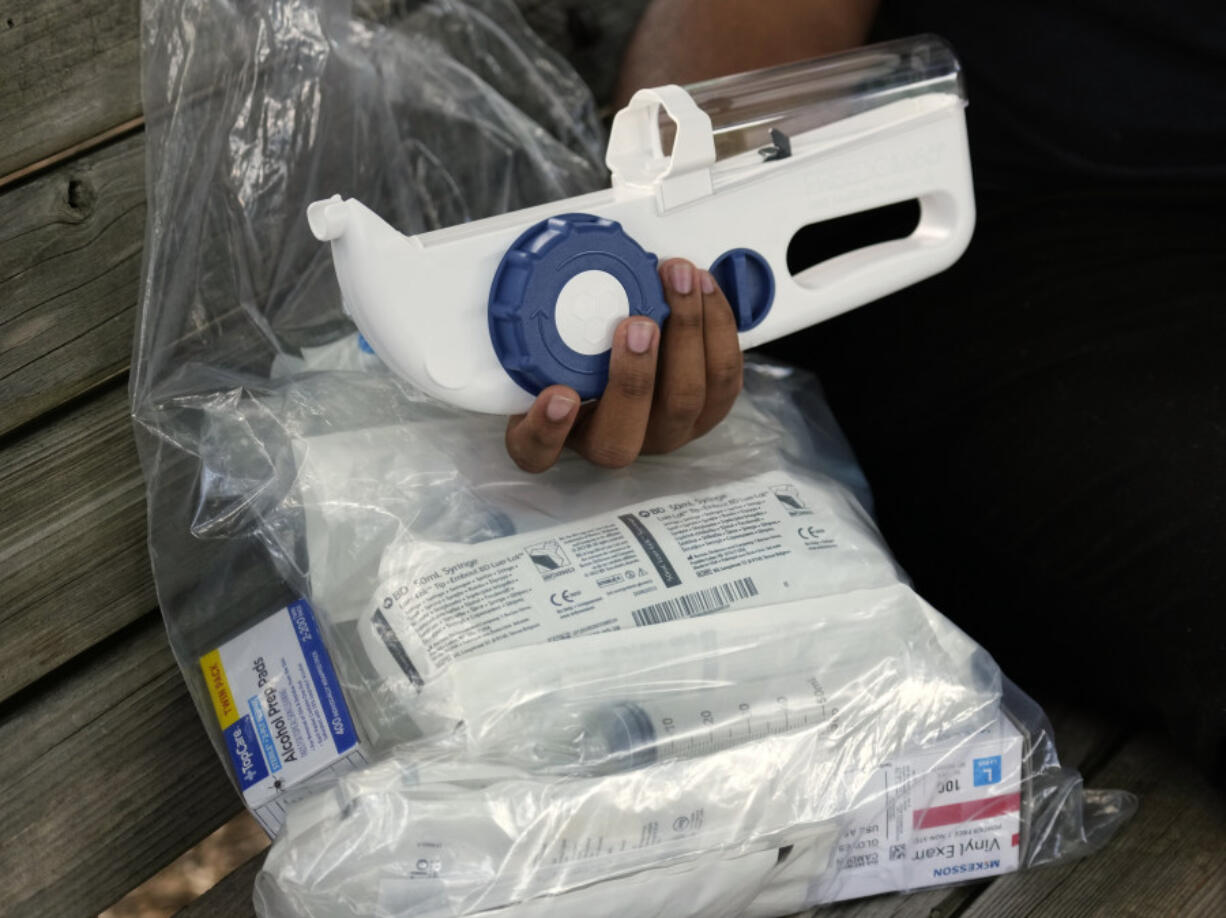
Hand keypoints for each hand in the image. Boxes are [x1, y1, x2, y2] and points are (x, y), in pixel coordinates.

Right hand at [506, 259, 742, 471]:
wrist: (633, 346)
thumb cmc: (585, 345)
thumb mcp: (550, 341)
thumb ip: (542, 328)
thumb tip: (540, 281)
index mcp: (558, 433)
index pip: (537, 452)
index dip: (546, 430)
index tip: (558, 394)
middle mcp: (613, 442)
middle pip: (621, 437)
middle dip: (633, 378)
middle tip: (636, 324)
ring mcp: (665, 431)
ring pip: (683, 401)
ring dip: (686, 333)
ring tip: (679, 278)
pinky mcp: (710, 410)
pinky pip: (725, 377)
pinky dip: (718, 324)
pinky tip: (703, 285)